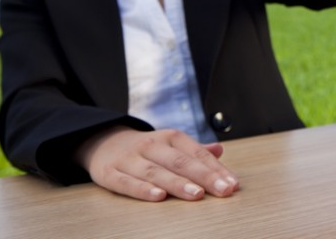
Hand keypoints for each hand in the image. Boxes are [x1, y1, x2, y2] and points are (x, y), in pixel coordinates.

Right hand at [75, 127, 238, 201]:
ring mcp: (129, 158)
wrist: (102, 141)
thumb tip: (220, 150)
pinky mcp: (109, 172)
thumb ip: (195, 151)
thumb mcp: (170, 144)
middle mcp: (151, 145)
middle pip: (180, 162)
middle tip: (224, 190)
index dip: (216, 169)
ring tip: (197, 194)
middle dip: (204, 177)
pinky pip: (126, 182)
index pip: (197, 153)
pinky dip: (142, 190)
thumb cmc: (146, 149)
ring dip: (178, 183)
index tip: (233, 184)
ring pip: (156, 172)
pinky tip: (159, 198)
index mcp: (170, 137)